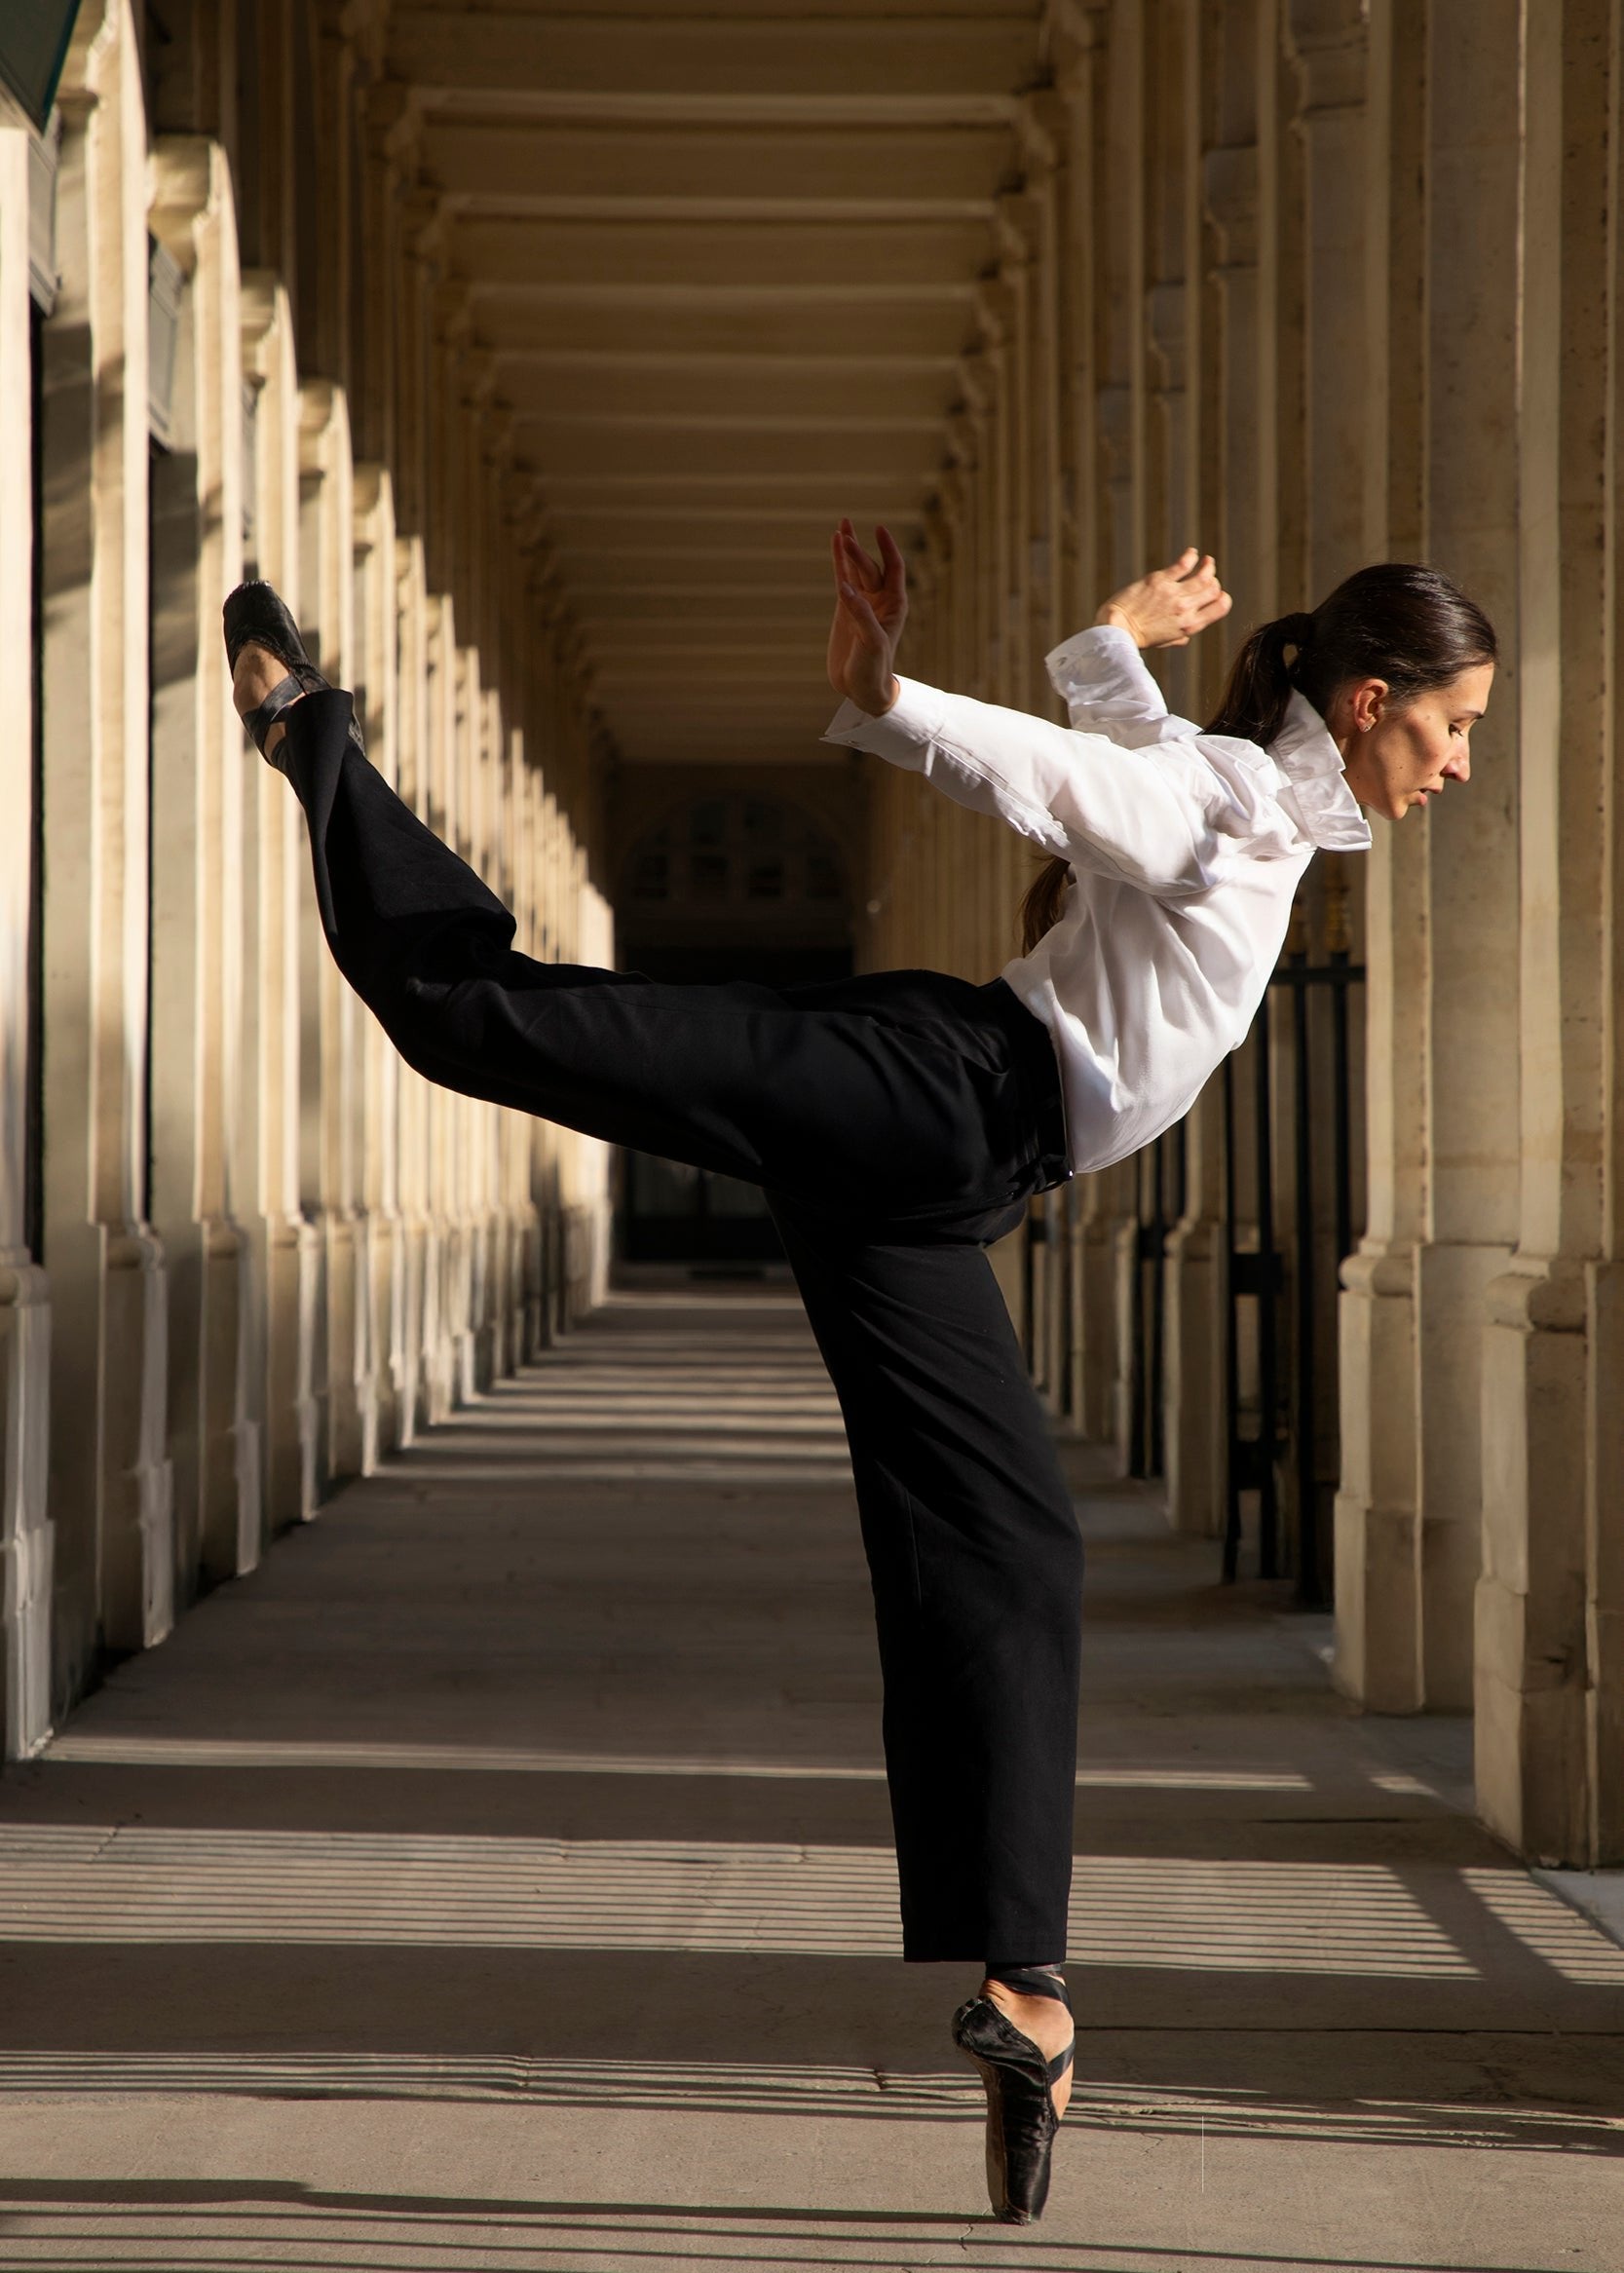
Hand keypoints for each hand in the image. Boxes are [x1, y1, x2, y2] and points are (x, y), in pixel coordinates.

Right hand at [828, 519, 906, 714]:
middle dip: (858, 551)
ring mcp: (861, 602)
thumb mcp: (871, 642)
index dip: (887, 548)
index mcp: (894, 605)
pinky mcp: (845, 609)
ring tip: (842, 525)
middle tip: (844, 536)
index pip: (894, 568)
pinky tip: (834, 544)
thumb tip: (845, 588)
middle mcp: (880, 600)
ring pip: (855, 569)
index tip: (879, 529)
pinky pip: (842, 579)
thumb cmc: (874, 668)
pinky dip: (838, 562)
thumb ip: (860, 614)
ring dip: (849, 549)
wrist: (860, 688)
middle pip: (870, 566)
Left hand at [1096, 548, 1232, 647]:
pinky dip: (1191, 556)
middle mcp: (1185, 609)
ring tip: (1205, 561)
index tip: (1216, 593)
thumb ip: (1179, 637)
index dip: (1222, 597)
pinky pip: (1184, 563)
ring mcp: (1174, 594)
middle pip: (1213, 588)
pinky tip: (1191, 553)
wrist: (1117, 628)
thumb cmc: (1138, 636)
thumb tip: (1187, 636)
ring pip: (1203, 574)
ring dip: (1207, 565)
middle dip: (1213, 581)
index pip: (1221, 607)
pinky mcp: (1160, 580)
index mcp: (1190, 625)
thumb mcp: (1164, 641)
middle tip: (1206, 575)